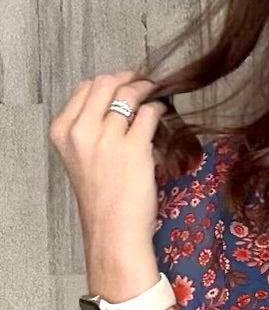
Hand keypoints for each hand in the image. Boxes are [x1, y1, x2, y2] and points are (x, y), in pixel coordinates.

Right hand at [49, 72, 169, 267]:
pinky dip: (160, 110)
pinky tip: (164, 115)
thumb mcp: (81, 157)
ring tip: (158, 96)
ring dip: (148, 91)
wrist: (112, 230)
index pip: (85, 88)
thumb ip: (90, 128)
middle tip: (146, 83)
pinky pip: (150, 113)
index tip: (126, 82)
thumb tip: (119, 100)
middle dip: (129, 79)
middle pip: (106, 84)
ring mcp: (107, 138)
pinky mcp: (134, 148)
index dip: (110, 81)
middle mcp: (81, 131)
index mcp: (63, 131)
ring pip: (130, 94)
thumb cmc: (101, 198)